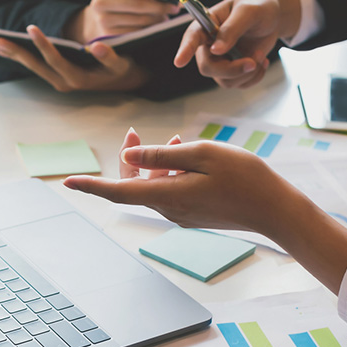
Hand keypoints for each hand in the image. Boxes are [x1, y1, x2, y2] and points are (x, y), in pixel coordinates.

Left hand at [0, 25, 148, 91]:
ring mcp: (59, 81)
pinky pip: (36, 66)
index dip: (42, 45)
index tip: (31, 27)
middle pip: (36, 65)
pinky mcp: (57, 77)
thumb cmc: (125, 69)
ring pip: (33, 67)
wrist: (126, 81)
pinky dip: (22, 57)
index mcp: (77, 78)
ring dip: (14, 56)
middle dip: (16, 52)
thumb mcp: (122, 64)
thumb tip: (97, 46)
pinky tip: (9, 49)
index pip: (55, 59)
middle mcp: (64, 82)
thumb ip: (110, 57)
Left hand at [64, 137, 309, 232]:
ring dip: (156, 163)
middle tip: (131, 133)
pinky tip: (186, 153)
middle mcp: (170, 210)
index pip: (118, 191)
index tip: (68, 182)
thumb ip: (163, 156)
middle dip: (130, 159)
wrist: (277, 210)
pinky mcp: (194, 214)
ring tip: (177, 138)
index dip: (91, 185)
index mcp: (167, 195)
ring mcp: (183, 214)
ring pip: (155, 186)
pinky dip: (172, 172)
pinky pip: (172, 191)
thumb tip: (130, 158)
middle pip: (135, 185)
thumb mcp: (202, 155)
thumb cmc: (244, 177)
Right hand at [66, 0, 177, 42]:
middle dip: (159, 6)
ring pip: (139, 20)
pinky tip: (156, 26)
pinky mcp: (109, 35)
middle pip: (137, 3)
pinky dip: (149, 29)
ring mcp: (103, 20)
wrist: (100, 17)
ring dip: (157, 19)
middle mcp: (99, 2)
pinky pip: (135, 32)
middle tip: (174, 8)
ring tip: (166, 16)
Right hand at [172, 0, 300, 88]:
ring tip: (260, 56)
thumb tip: (216, 50)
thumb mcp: (248, 11)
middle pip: (208, 67)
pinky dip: (254, 77)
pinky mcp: (232, 71)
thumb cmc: (258, 8)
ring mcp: (220, 61)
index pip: (191, 38)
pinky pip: (238, 84)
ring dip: (247, 73)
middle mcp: (208, 45)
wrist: (273, 18)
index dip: (184, 51)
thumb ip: (231, 29)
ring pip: (225, 80)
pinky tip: (262, 61)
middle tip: (252, 62)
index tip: (179, 62)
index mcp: (206, 25)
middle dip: (231, 70)